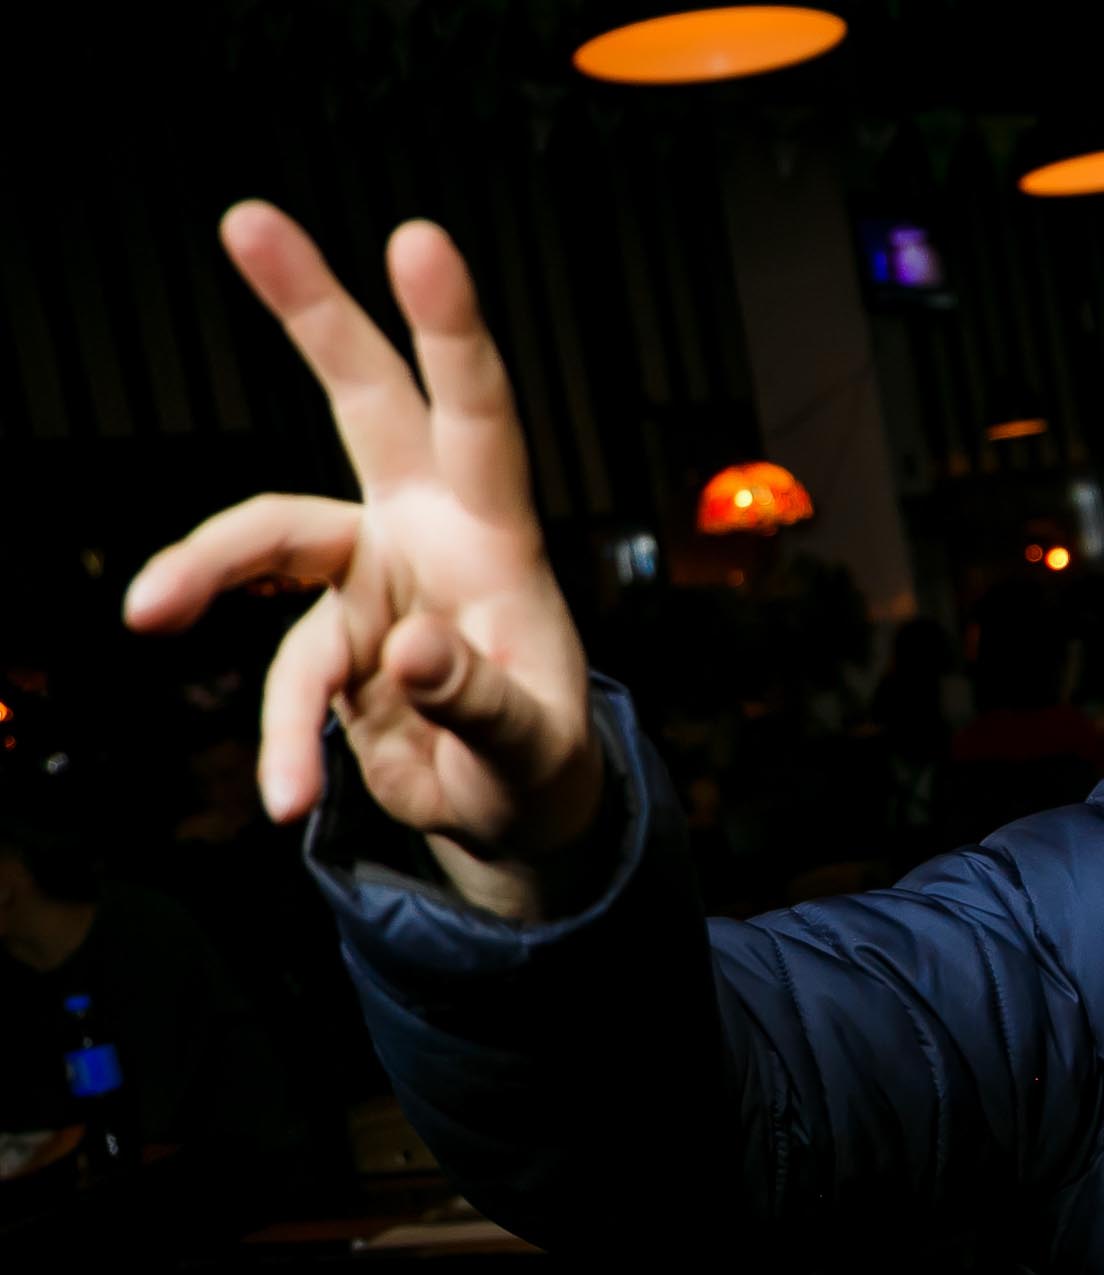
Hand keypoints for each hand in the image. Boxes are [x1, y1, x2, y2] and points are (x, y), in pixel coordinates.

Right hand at [123, 201, 600, 917]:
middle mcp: (424, 531)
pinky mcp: (325, 639)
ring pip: (265, 536)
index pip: (479, 416)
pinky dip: (282, 742)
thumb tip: (408, 654)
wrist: (507, 812)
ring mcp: (367, 576)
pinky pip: (280, 676)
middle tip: (245, 214)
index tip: (417, 237)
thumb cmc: (537, 763)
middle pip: (363, 399)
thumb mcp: (530, 748)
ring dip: (206, 574)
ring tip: (148, 615)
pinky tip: (286, 802)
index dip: (449, 330)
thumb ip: (477, 704)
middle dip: (310, 309)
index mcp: (495, 534)